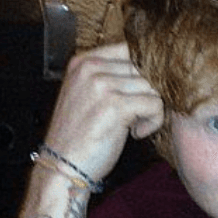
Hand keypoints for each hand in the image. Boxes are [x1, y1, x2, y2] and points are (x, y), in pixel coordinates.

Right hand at [43, 43, 163, 183]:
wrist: (62, 167)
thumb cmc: (81, 136)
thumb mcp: (90, 95)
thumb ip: (113, 76)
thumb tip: (155, 69)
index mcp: (83, 61)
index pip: (132, 49)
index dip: (145, 74)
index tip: (139, 96)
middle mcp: (90, 67)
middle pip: (145, 68)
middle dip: (150, 93)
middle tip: (138, 115)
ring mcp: (101, 85)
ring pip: (153, 86)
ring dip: (152, 110)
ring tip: (135, 125)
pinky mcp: (114, 105)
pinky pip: (155, 104)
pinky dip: (153, 121)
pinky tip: (136, 133)